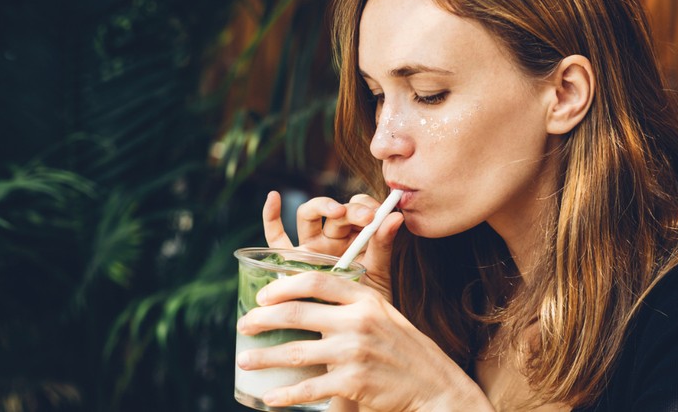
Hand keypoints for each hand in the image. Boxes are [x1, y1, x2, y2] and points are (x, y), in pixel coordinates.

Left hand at [236, 272, 490, 411]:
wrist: (435, 385)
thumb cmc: (404, 349)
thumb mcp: (384, 314)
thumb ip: (353, 304)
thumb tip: (309, 299)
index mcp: (365, 298)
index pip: (315, 281)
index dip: (283, 286)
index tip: (262, 296)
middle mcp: (358, 320)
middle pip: (296, 312)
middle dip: (262, 318)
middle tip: (243, 325)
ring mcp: (354, 352)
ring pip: (295, 351)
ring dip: (264, 356)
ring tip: (244, 359)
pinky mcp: (352, 382)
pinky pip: (309, 388)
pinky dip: (285, 394)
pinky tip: (270, 397)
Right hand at [262, 191, 403, 301]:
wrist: (351, 336)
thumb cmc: (366, 306)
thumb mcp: (378, 274)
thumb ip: (383, 245)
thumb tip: (396, 216)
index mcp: (355, 238)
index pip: (359, 209)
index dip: (366, 206)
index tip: (378, 214)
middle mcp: (331, 239)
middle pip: (336, 211)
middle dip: (351, 209)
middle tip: (365, 217)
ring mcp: (309, 247)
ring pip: (309, 215)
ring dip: (322, 206)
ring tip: (336, 211)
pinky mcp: (288, 260)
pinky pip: (275, 236)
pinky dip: (270, 215)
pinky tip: (273, 197)